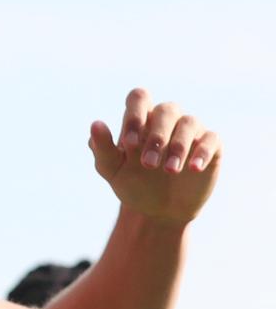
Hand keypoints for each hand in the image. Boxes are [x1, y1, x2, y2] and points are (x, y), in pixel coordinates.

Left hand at [89, 88, 221, 224]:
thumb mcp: (111, 169)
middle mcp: (166, 120)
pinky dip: (202, 151)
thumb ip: (102, 147)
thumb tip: (96, 123)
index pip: (139, 97)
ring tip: (169, 171)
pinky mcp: (210, 147)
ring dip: (178, 146)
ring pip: (189, 123)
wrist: (157, 211)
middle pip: (166, 110)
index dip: (135, 114)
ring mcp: (189, 132)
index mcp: (140, 119)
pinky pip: (211, 138)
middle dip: (156, 137)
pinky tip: (193, 169)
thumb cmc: (132, 183)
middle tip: (148, 165)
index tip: (128, 144)